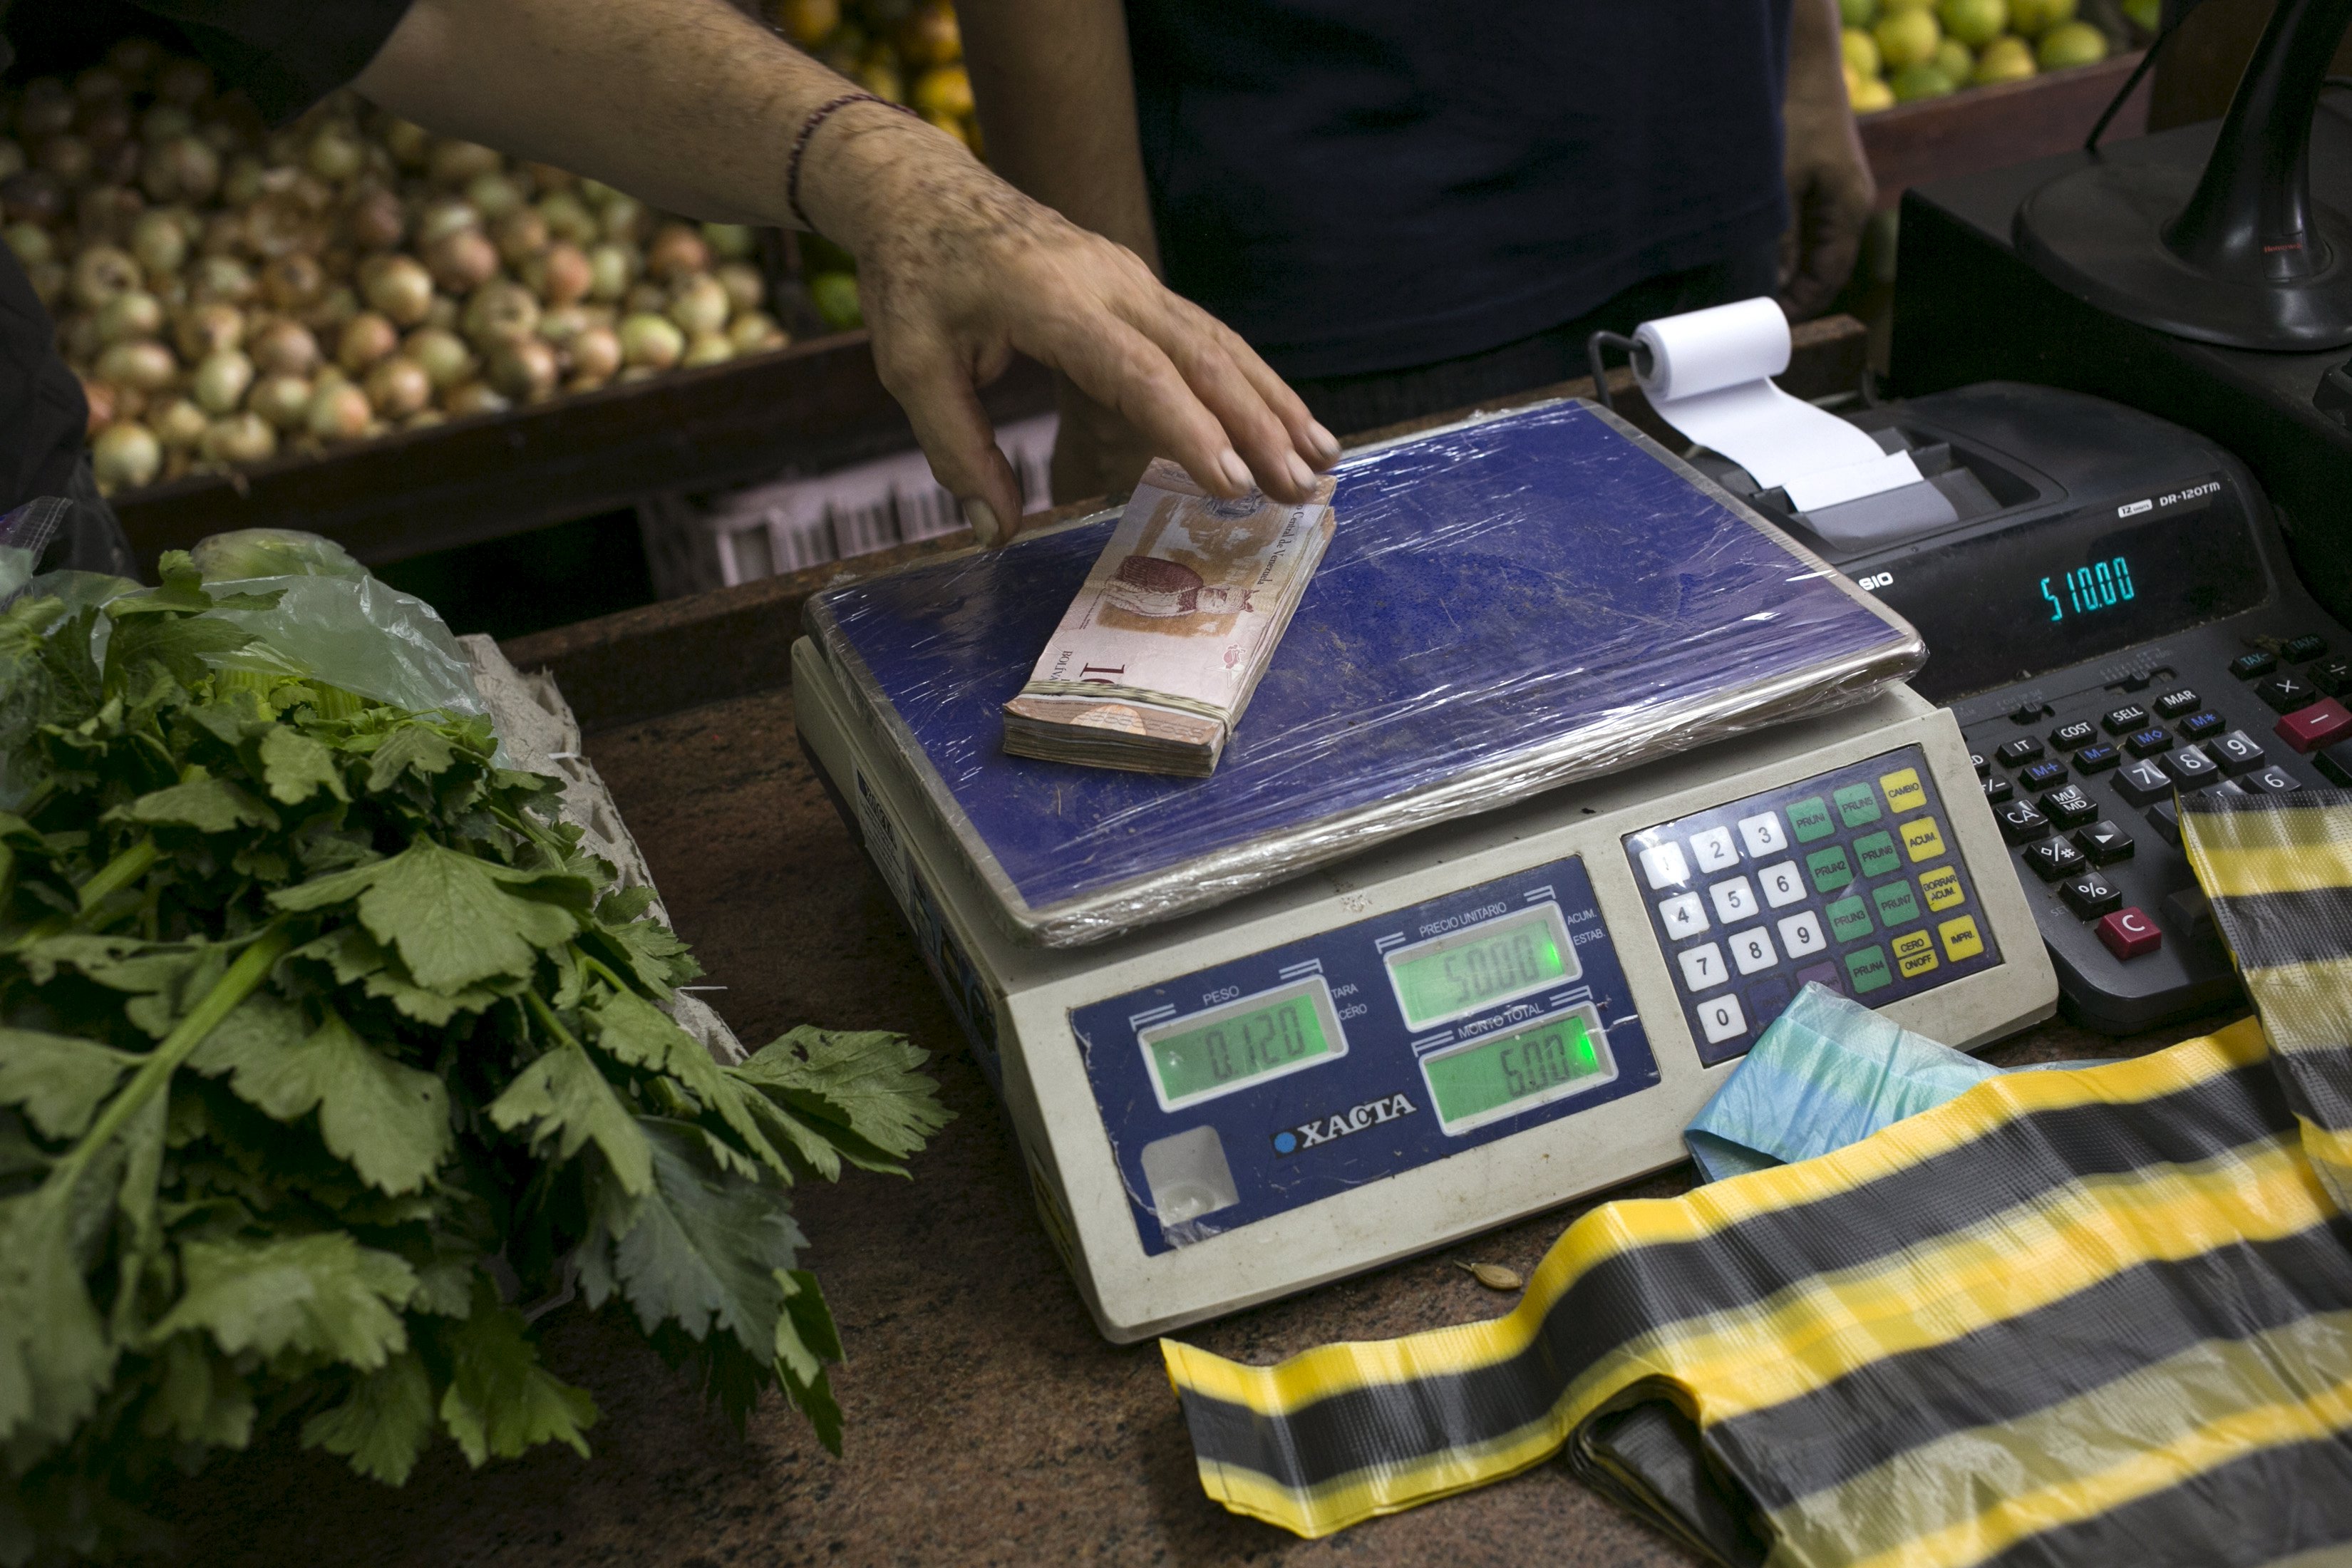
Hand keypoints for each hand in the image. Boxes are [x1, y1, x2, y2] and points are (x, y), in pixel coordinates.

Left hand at [805, 110, 1338, 544]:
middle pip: (1200, 357)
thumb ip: (956, 450)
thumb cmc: (913, 276)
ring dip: (1272, 404)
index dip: (1185, 430)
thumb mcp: (909, 365)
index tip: (1228, 483)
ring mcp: (1131, 280)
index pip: (1135, 373)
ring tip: (1322, 461)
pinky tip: (1284, 423)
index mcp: (1052, 300)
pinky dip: (1249, 383)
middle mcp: (1110, 282)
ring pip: (1218, 344)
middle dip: (1257, 426)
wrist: (922, 188)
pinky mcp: (1138, 288)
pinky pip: (1204, 338)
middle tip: (1300, 489)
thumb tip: (996, 534)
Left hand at [1778, 0, 1876, 319]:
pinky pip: (1803, 225)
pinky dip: (1781, 244)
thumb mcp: (1779, 187)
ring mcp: (1835, 191)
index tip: (1768, 326)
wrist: (1802, 61)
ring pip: (1810, 247)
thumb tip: (1770, 286)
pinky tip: (1755, 250)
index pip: (1828, 279)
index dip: (1799, 308)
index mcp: (1848, 211)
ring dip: (1782, 269)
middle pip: (1821, 268)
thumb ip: (1777, 239)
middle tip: (1752, 314)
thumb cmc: (1795, 115)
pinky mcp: (1819, 178)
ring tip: (1748, 288)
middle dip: (1789, 293)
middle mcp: (1848, 204)